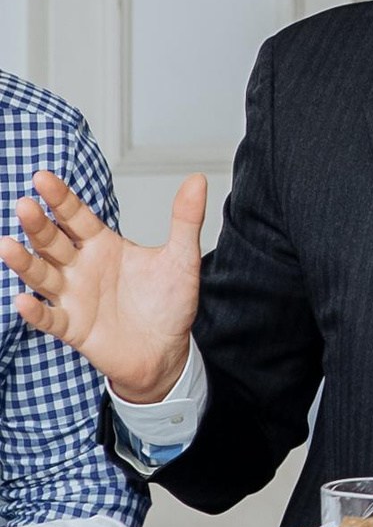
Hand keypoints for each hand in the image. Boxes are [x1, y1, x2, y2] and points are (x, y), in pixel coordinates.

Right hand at [1, 171, 204, 403]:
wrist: (167, 349)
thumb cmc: (169, 302)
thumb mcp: (181, 258)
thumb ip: (185, 219)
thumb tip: (198, 179)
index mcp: (103, 246)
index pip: (76, 217)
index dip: (60, 198)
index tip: (42, 177)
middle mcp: (81, 268)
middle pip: (52, 242)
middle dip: (38, 225)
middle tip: (24, 205)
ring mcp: (74, 297)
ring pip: (42, 276)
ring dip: (24, 262)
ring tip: (6, 245)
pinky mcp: (74, 328)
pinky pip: (50, 319)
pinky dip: (35, 312)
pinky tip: (23, 301)